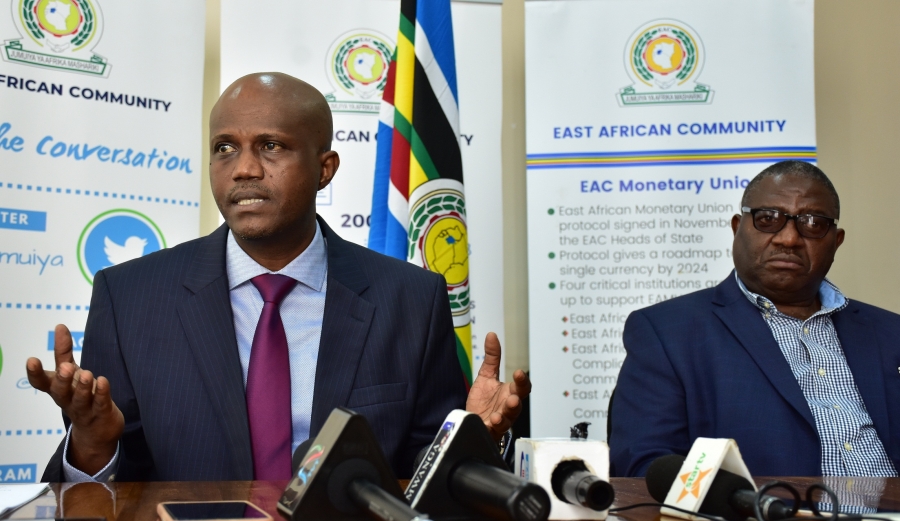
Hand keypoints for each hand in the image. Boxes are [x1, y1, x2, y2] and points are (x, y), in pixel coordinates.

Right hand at [26, 324, 122, 475]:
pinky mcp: (101, 414)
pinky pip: (101, 404)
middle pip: (60, 392)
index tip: (32, 360)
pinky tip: (103, 382)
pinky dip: (102, 393)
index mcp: (57, 389)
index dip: (35, 373)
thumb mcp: (70, 373)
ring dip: (82, 387)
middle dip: (61, 380)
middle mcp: (67, 400)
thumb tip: (59, 326)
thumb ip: (64, 352)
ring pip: (80, 400)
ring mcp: (84, 409)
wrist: (96, 430)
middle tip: (65, 367)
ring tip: (86, 374)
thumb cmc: (80, 396)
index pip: (42, 383)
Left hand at [465, 332, 531, 440]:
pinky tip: (489, 423)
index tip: (518, 373)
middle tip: (513, 398)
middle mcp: (507, 408)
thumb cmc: (483, 401)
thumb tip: (492, 335)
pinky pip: (493, 431)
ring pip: (507, 421)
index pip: (521, 387)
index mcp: (510, 393)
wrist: (471, 421)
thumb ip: (492, 358)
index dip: (522, 381)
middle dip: (515, 402)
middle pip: (517, 406)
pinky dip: (492, 428)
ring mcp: (500, 421)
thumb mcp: (486, 377)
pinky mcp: (489, 432)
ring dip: (504, 417)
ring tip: (498, 415)